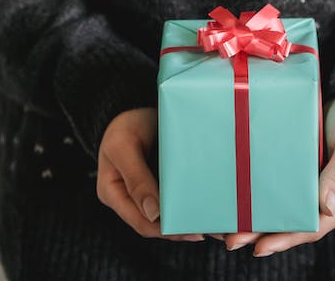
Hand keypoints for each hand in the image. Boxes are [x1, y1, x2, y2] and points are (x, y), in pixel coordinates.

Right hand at [96, 106, 203, 242]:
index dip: (167, 230)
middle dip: (186, 230)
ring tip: (221, 226)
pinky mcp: (165, 182)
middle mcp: (132, 199)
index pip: (142, 223)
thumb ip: (136, 179)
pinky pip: (180, 196)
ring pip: (173, 214)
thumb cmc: (124, 124)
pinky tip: (215, 208)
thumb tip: (154, 214)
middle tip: (213, 230)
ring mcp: (149, 191)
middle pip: (160, 224)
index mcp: (114, 194)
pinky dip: (196, 203)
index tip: (191, 230)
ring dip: (195, 220)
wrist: (133, 104)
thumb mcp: (123, 146)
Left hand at [221, 90, 334, 256]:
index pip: (315, 227)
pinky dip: (267, 194)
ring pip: (288, 208)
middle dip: (265, 234)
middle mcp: (332, 198)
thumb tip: (324, 208)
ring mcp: (319, 184)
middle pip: (297, 223)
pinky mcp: (308, 169)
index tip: (260, 247)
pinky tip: (245, 197)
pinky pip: (286, 186)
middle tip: (232, 241)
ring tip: (231, 228)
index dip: (287, 238)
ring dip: (262, 218)